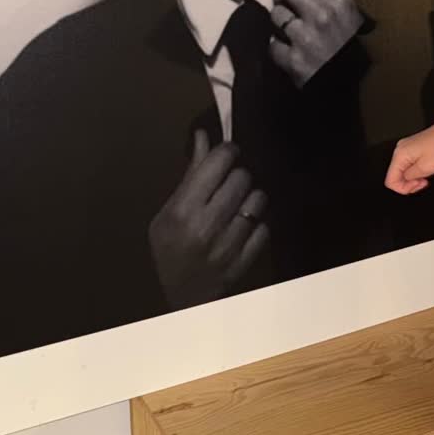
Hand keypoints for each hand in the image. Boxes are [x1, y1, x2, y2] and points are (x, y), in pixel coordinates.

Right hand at [148, 128, 271, 306]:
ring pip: (258, 199)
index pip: (219, 162)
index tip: (227, 153)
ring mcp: (229, 244)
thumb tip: (204, 136)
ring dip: (250, 198)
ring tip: (238, 205)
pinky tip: (244, 226)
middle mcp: (207, 225)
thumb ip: (190, 174)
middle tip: (229, 183)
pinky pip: (265, 226)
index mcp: (183, 210)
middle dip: (238, 175)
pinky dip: (257, 223)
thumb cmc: (170, 250)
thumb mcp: (168, 212)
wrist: (182, 298)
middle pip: (242, 177)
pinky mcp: (246, 259)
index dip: (227, 151)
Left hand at [269, 0, 362, 85]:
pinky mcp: (291, 58)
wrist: (349, 92)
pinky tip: (286, 48)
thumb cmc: (355, 54)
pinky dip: (277, 45)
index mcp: (341, 3)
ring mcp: (303, 37)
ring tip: (287, 26)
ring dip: (279, 19)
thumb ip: (336, 2)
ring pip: (276, 14)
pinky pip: (272, 43)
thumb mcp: (355, 21)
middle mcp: (320, 15)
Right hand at [385, 117, 433, 194]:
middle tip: (423, 181)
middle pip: (396, 176)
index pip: (390, 181)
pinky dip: (418, 170)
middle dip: (410, 183)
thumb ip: (410, 177)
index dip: (404, 188)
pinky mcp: (415, 147)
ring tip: (428, 174)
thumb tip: (405, 180)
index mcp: (400, 155)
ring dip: (415, 177)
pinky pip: (411, 164)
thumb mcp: (426, 168)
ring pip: (404, 171)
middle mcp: (401, 150)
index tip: (416, 185)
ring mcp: (408, 148)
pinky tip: (428, 168)